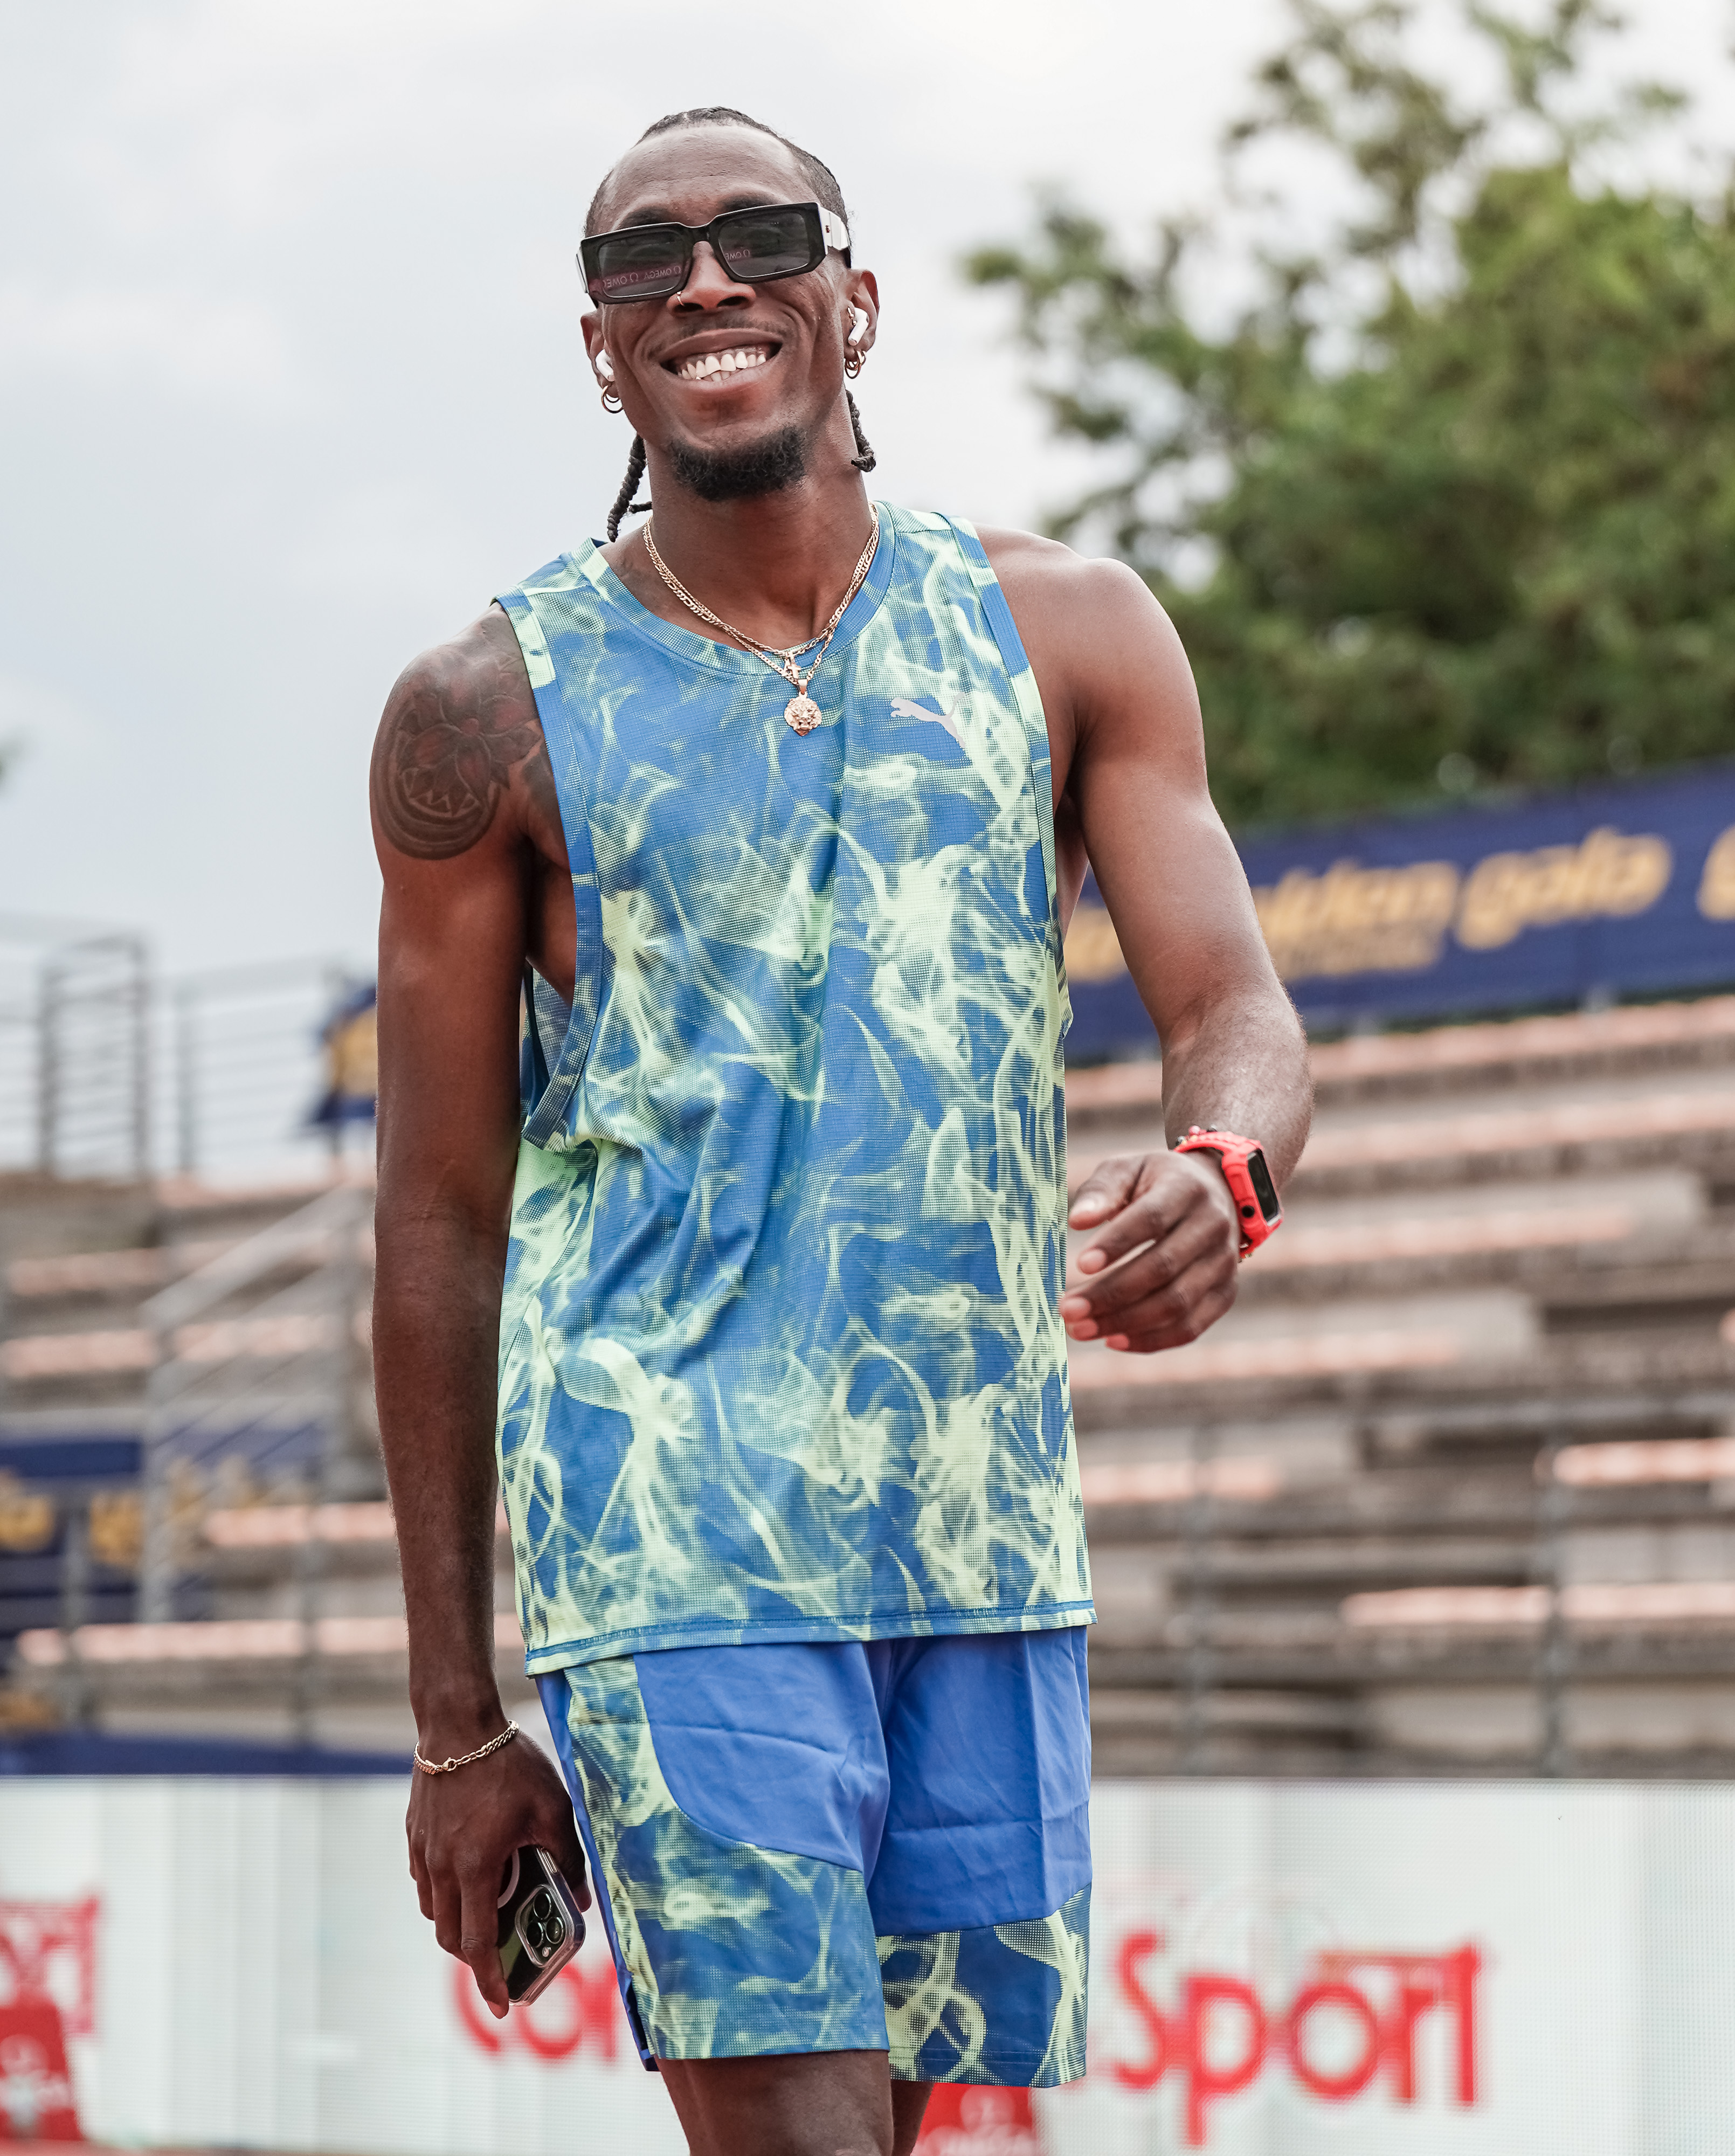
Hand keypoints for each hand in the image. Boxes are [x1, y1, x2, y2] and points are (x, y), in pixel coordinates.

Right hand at [407, 1715, 591, 2018]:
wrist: (457, 1722)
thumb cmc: (509, 1764)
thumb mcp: (552, 1809)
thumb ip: (568, 1857)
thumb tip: (582, 1900)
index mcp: (475, 1868)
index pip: (477, 1942)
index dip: (489, 1981)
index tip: (502, 2006)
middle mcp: (441, 1867)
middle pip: (449, 1935)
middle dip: (473, 1958)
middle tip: (500, 1961)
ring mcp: (423, 1851)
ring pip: (433, 1909)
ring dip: (457, 1925)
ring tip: (488, 1915)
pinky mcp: (414, 1834)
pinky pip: (424, 1881)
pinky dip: (443, 1894)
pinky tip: (467, 1876)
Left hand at [1059, 1148, 1240, 1351]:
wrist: (1216, 1192)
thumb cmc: (1155, 1182)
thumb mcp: (1128, 1169)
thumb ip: (1101, 1190)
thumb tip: (1077, 1220)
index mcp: (1186, 1189)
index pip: (1152, 1218)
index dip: (1117, 1243)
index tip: (1080, 1265)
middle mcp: (1213, 1226)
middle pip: (1162, 1267)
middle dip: (1111, 1294)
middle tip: (1067, 1309)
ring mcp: (1224, 1264)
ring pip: (1176, 1304)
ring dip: (1124, 1323)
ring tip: (1080, 1329)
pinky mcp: (1224, 1294)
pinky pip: (1190, 1327)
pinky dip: (1151, 1340)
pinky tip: (1113, 1340)